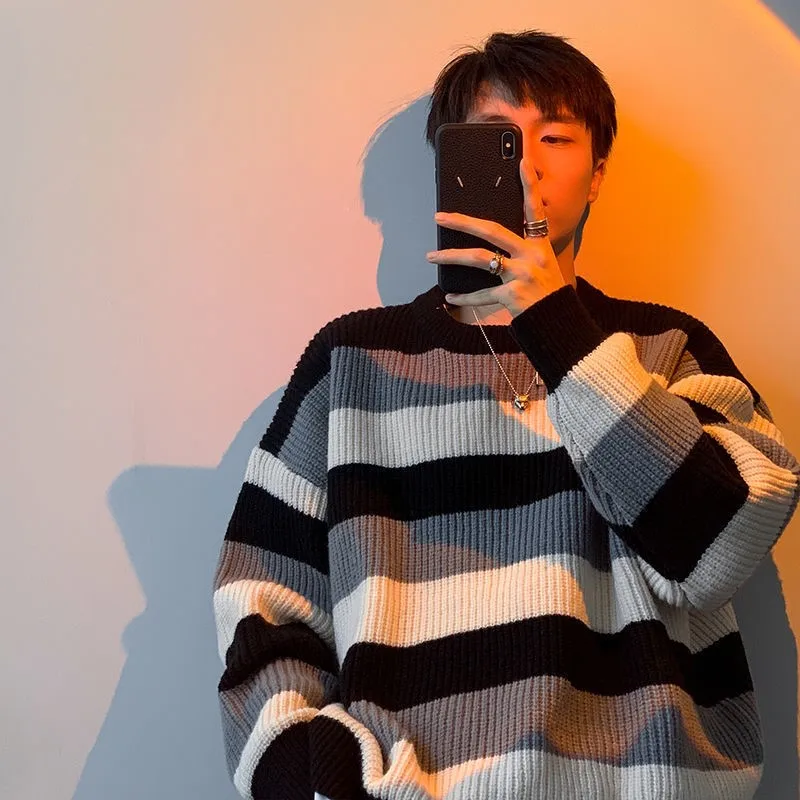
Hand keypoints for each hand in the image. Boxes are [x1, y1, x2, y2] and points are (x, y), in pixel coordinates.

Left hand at [426, 158, 567, 317]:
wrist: (558, 324)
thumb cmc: (547, 295)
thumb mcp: (543, 267)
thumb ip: (522, 253)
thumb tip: (490, 245)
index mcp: (540, 245)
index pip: (534, 210)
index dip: (530, 185)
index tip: (522, 162)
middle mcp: (532, 255)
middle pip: (491, 230)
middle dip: (462, 222)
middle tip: (440, 217)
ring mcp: (522, 274)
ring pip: (479, 258)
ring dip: (451, 257)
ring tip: (432, 256)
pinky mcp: (512, 295)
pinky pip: (481, 293)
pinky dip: (464, 297)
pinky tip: (449, 297)